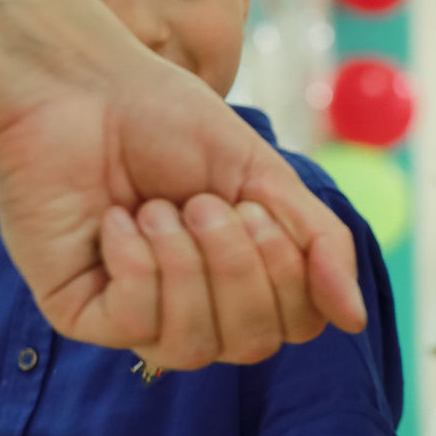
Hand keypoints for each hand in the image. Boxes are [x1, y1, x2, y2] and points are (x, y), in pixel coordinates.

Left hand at [0, 0, 365, 368]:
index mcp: (242, 276)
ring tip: (159, 208)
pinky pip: (135, 324)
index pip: (297, 325)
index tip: (257, 208)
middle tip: (205, 202)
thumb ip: (318, 243)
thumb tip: (355, 320)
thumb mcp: (264, 176)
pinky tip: (118, 220)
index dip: (290, 276)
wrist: (80, 87)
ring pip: (193, 348)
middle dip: (237, 266)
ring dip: (187, 267)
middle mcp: (194, 306)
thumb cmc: (167, 122)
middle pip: (252, 344)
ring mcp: (136, 316)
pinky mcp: (82, 315)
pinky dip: (137, 264)